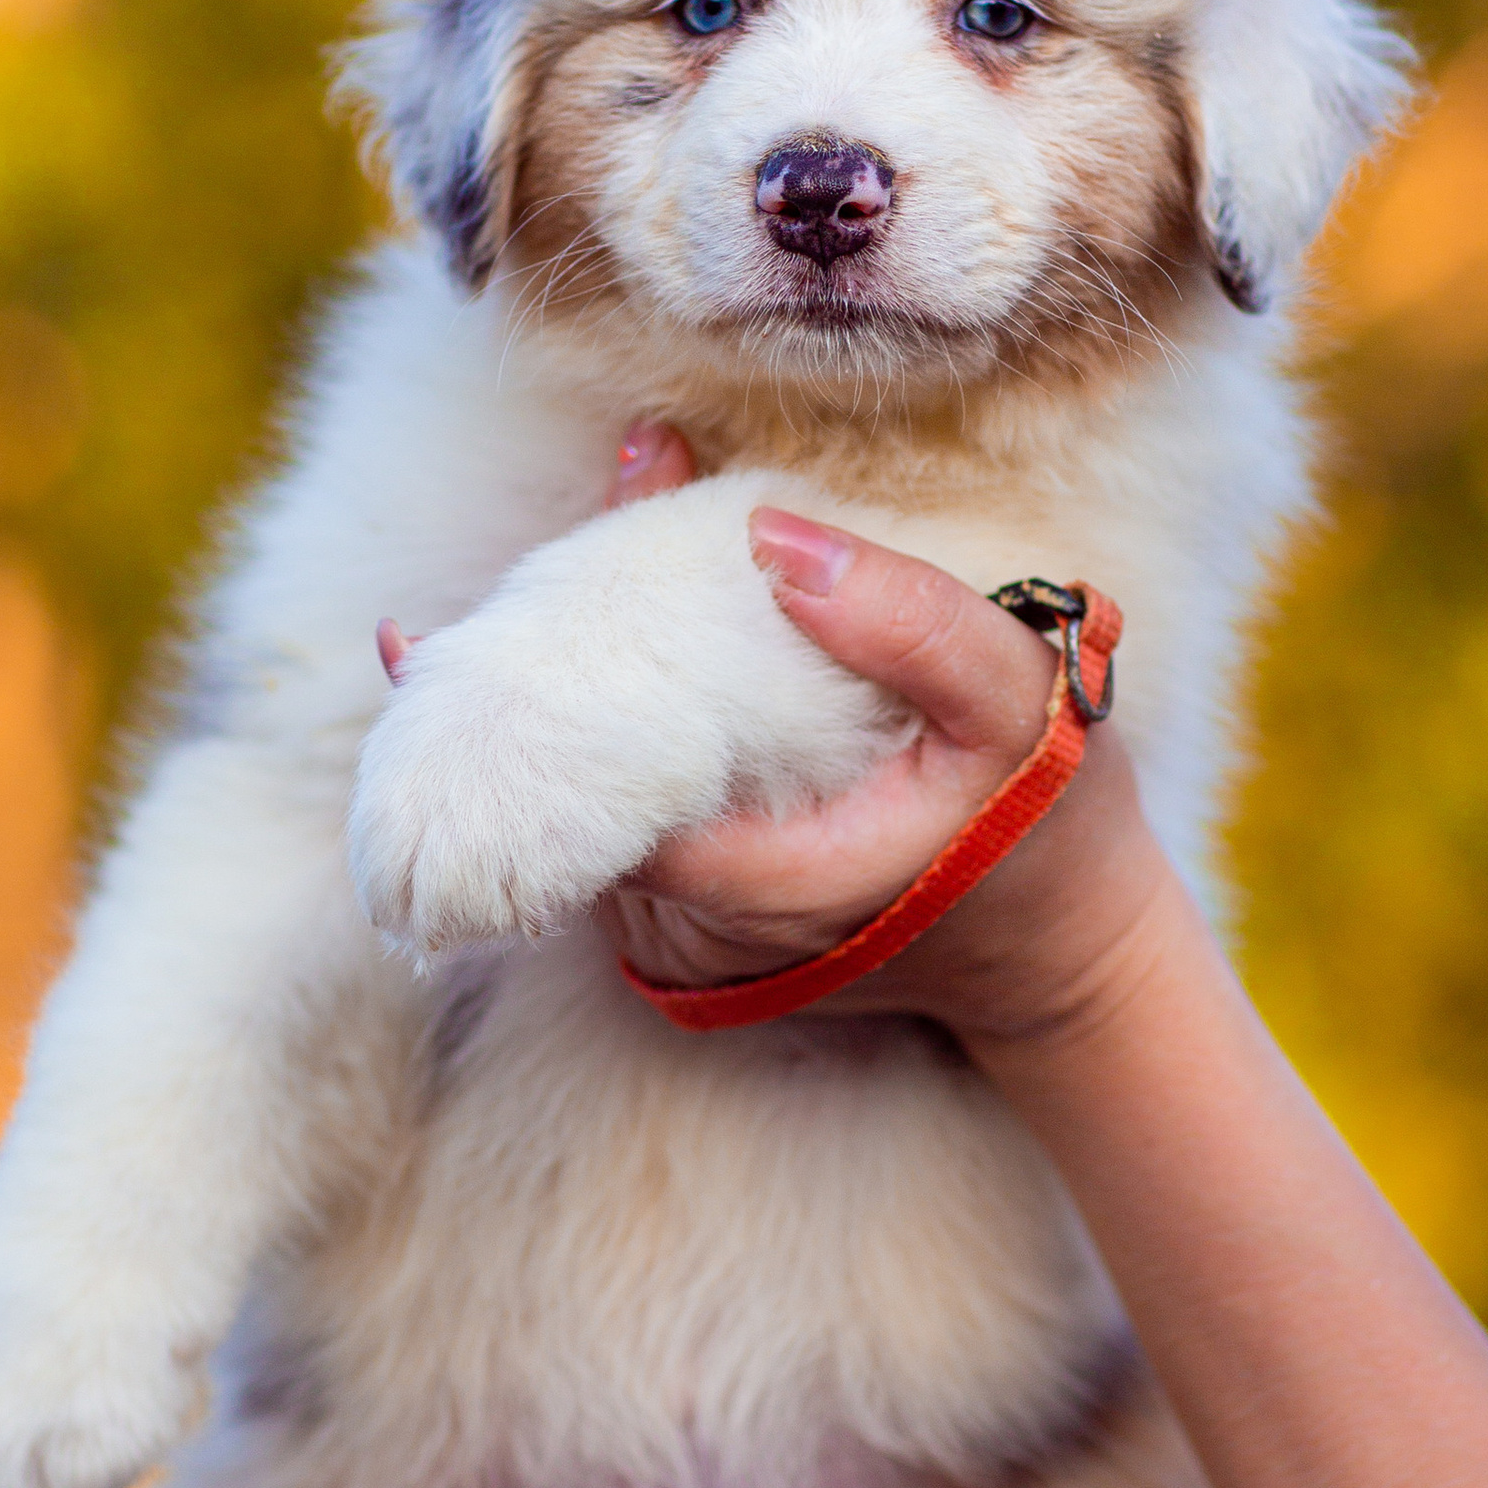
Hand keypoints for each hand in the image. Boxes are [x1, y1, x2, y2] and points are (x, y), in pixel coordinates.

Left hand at [378, 416, 1183, 1057]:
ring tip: (462, 652)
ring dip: (537, 740)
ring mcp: (704, 941)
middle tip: (417, 639)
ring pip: (584, 833)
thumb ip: (910, 622)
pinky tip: (549, 690)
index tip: (439, 643)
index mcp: (761, 880)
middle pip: (564, 817)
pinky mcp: (715, 931)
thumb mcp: (1018, 703)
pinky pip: (621, 842)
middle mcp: (707, 928)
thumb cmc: (1047, 825)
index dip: (511, 719)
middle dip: (498, 722)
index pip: (584, 805)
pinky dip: (585, 769)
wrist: (1070, 951)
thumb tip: (769, 536)